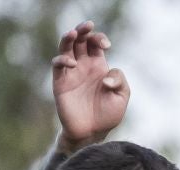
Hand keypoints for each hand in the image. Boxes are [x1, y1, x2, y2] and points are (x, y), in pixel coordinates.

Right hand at [52, 21, 129, 147]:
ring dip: (68, 38)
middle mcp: (83, 66)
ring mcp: (71, 73)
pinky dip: (63, 60)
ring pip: (65, 48)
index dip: (99, 38)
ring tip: (73, 33)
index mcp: (98, 66)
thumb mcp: (122, 97)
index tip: (106, 44)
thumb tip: (106, 77)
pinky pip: (58, 65)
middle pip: (80, 40)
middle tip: (87, 26)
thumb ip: (120, 81)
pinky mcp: (60, 82)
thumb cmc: (108, 115)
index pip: (95, 43)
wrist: (93, 132)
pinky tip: (73, 63)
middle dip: (83, 30)